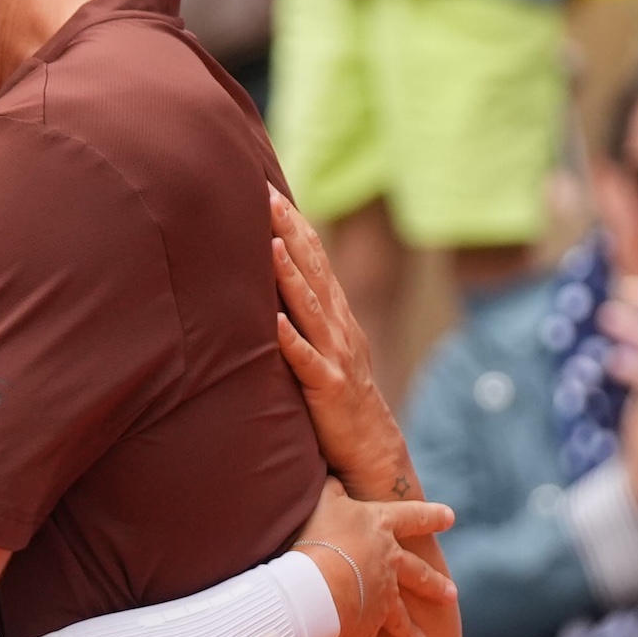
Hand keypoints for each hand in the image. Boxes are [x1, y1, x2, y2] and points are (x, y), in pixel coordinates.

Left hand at [270, 189, 417, 501]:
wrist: (372, 448)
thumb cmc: (337, 397)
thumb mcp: (324, 346)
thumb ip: (304, 313)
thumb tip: (272, 279)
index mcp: (335, 314)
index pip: (314, 258)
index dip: (293, 223)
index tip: (266, 188)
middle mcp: (338, 327)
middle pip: (312, 271)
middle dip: (289, 232)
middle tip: (265, 196)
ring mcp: (335, 357)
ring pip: (311, 309)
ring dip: (291, 277)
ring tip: (272, 245)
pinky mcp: (327, 390)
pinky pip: (306, 362)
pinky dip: (291, 341)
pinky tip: (274, 323)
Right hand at [295, 478, 457, 636]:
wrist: (316, 585)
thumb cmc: (317, 536)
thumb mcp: (323, 501)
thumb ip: (332, 490)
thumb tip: (332, 477)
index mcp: (381, 529)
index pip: (413, 517)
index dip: (431, 516)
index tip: (450, 518)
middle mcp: (389, 564)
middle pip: (419, 574)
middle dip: (435, 584)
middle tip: (452, 595)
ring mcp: (382, 598)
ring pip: (400, 618)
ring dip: (409, 631)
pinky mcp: (368, 627)